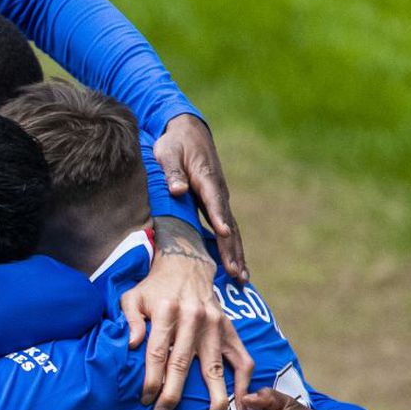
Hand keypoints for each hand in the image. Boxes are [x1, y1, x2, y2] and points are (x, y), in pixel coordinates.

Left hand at [121, 233, 253, 409]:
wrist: (186, 265)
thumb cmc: (154, 288)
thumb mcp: (132, 297)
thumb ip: (129, 320)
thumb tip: (132, 345)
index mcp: (167, 311)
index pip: (157, 353)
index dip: (151, 380)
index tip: (145, 399)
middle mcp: (193, 319)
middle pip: (183, 365)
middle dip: (172, 395)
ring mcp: (215, 325)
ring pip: (215, 367)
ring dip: (215, 398)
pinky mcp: (230, 329)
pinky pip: (243, 358)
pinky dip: (244, 381)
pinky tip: (240, 402)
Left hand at [153, 114, 246, 280]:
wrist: (188, 131)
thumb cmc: (175, 143)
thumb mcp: (168, 152)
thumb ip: (172, 171)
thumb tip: (178, 189)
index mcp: (206, 179)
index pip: (214, 201)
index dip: (219, 217)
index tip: (224, 233)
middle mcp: (218, 192)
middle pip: (228, 224)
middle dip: (233, 249)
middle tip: (237, 273)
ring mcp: (220, 199)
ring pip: (231, 230)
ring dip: (237, 254)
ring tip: (242, 278)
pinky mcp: (216, 204)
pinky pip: (226, 229)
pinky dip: (232, 248)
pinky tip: (234, 266)